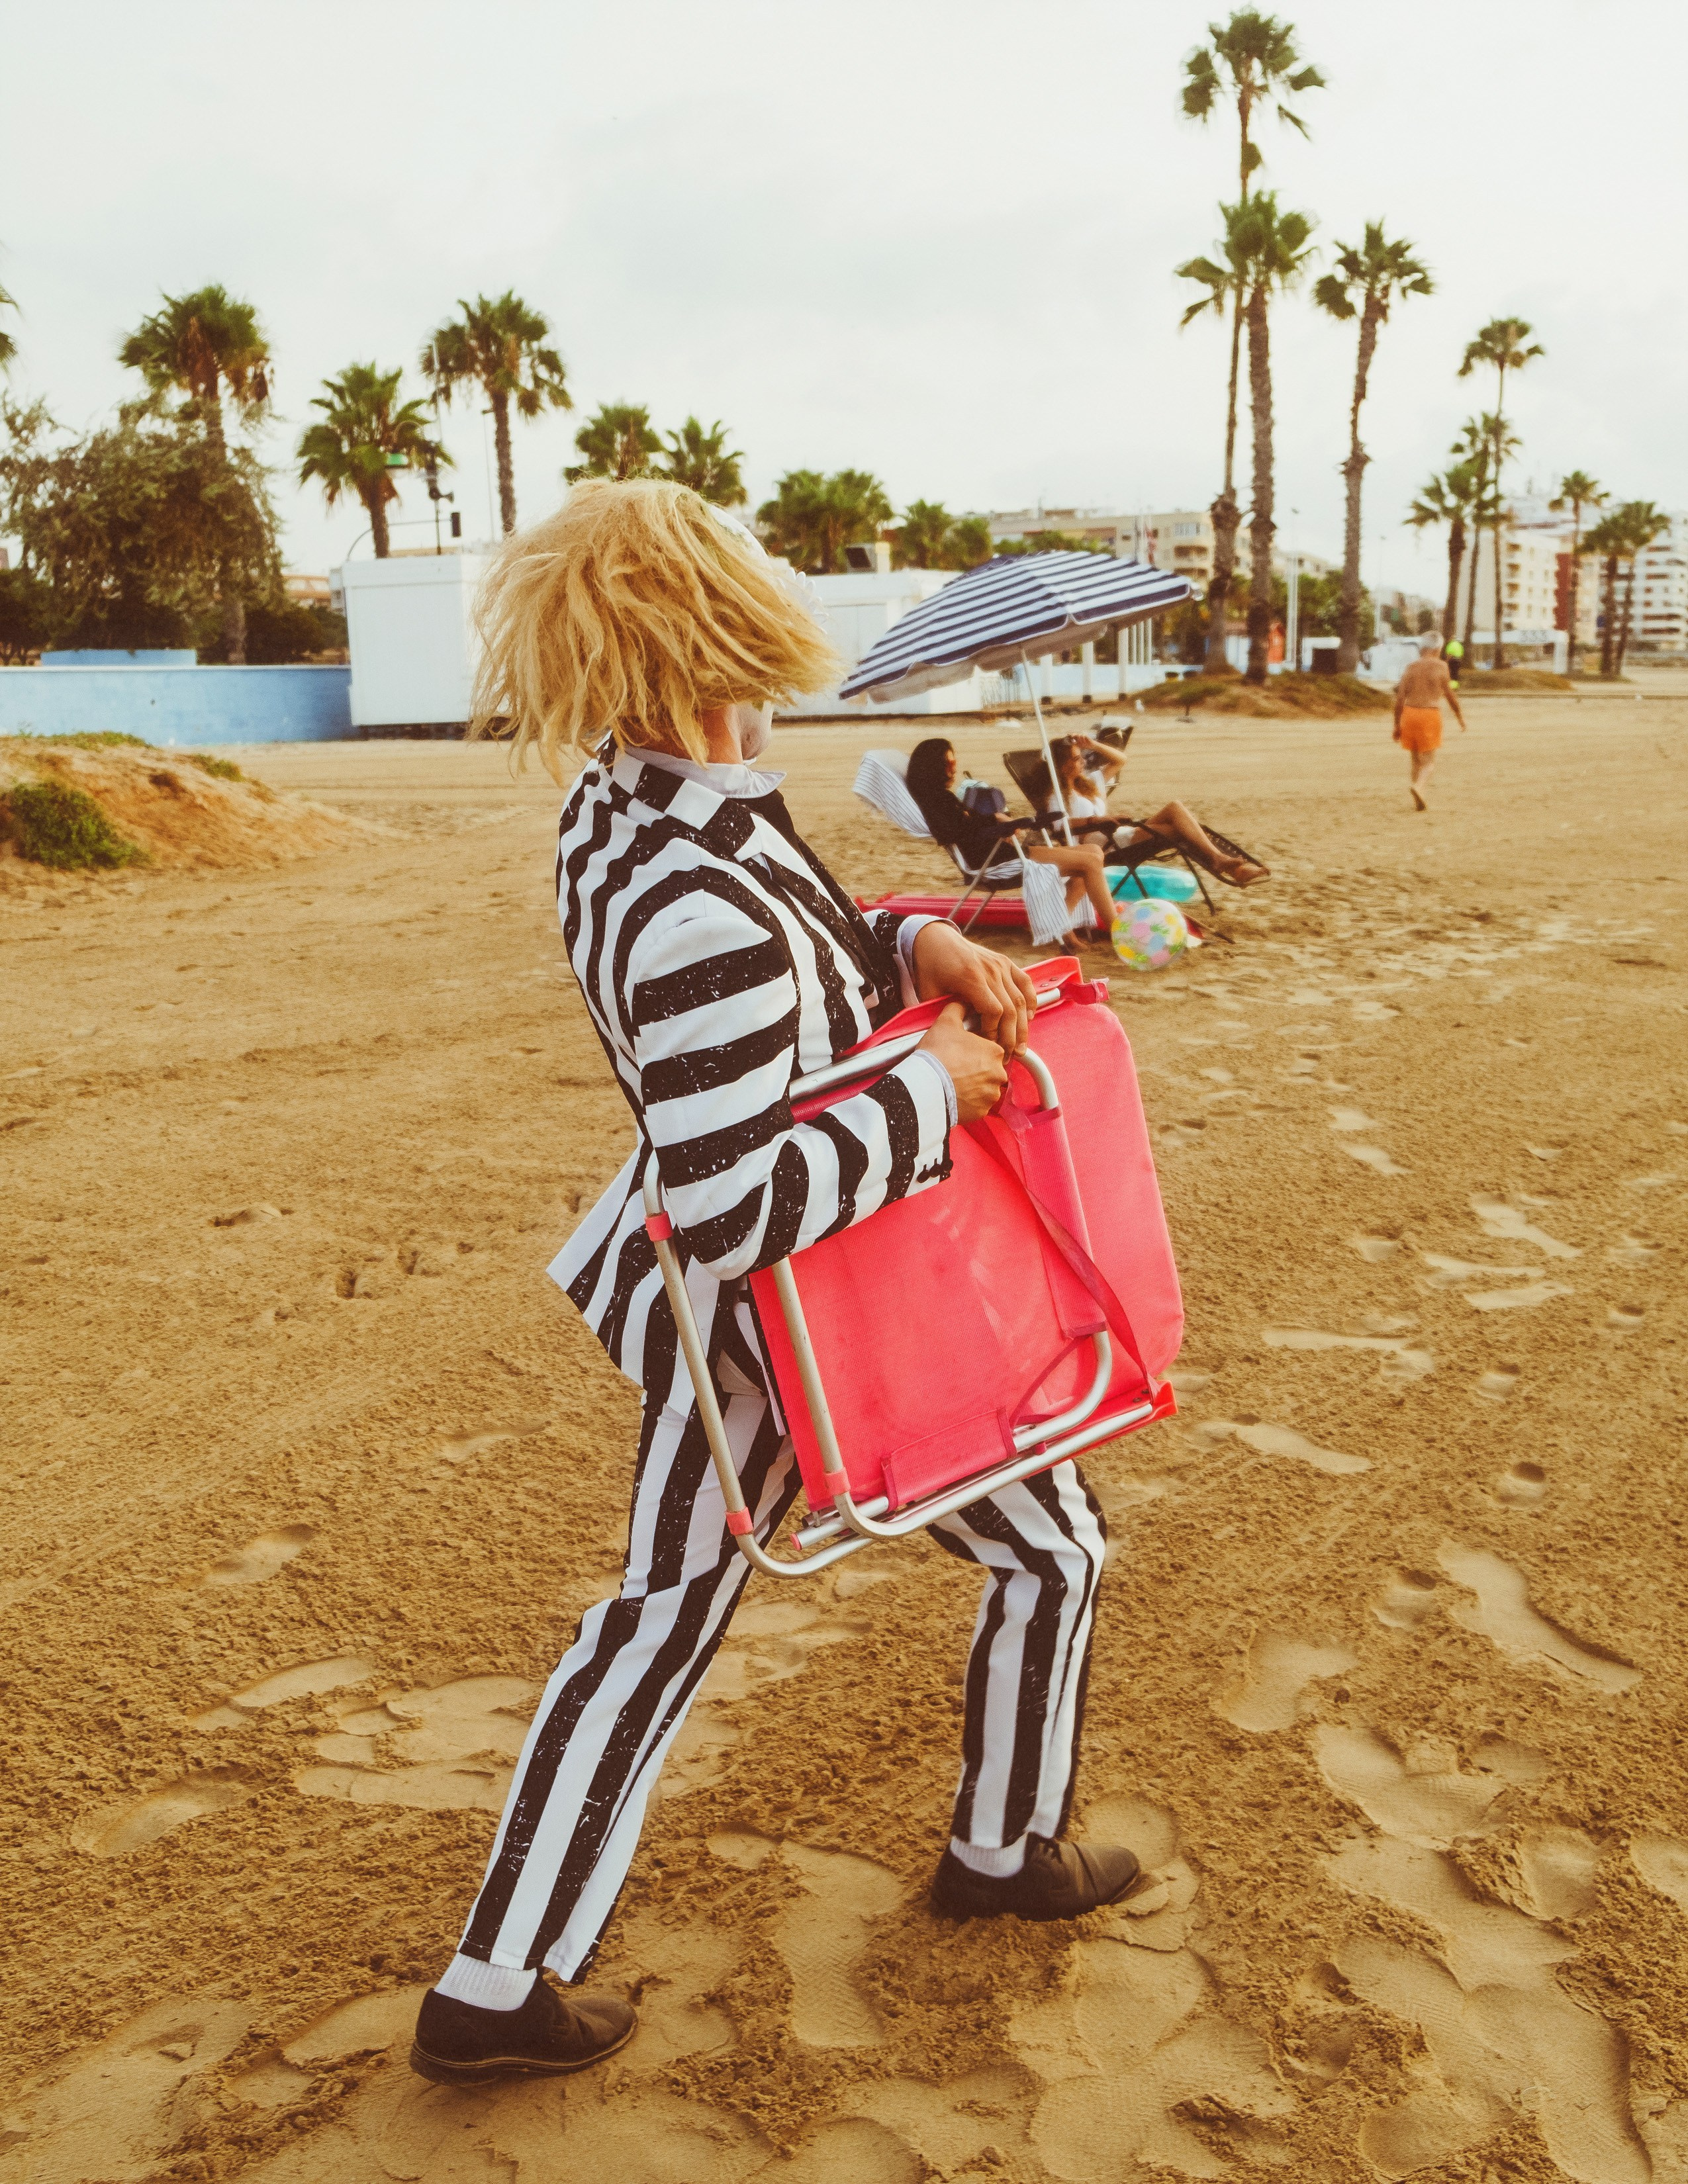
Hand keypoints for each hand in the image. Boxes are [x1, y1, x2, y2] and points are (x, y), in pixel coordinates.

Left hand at [911, 922, 1037, 1052]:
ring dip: (1024, 1026)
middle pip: (1011, 1009)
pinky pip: (1025, 983)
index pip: (993, 1011)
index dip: (993, 1032)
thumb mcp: (929, 992)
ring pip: (1021, 1000)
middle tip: (1008, 1056)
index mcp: (971, 977)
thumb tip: (952, 1039)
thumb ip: (942, 1013)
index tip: (987, 1045)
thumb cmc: (930, 966)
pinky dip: (1030, 1001)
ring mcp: (1000, 965)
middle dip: (1011, 1037)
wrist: (935, 938)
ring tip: (1021, 1046)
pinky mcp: (1005, 962)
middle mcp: (990, 970)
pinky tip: (1029, 1017)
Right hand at [918, 1002, 1008, 1121]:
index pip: (991, 1047)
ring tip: (954, 1081)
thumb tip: (965, 1001)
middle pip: (990, 1068)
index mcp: (995, 1050)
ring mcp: (991, 1094)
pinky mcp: (982, 1111)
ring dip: (974, 1085)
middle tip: (956, 1067)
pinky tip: (955, 1094)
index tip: (962, 1051)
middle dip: (976, 1068)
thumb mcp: (946, 1021)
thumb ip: (959, 1007)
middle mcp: (999, 1073)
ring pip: (986, 1087)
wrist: (926, 1087)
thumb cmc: (937, 1054)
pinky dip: (970, 1101)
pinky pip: (979, 1104)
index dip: (975, 1048)